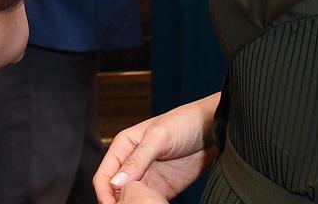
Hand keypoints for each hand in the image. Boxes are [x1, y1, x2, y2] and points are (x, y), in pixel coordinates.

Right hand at [93, 94, 218, 203]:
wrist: (212, 129)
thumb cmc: (184, 123)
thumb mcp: (158, 137)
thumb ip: (137, 159)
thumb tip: (116, 182)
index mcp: (124, 146)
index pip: (104, 175)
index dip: (104, 193)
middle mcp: (132, 163)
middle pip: (114, 191)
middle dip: (117, 203)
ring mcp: (147, 177)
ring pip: (131, 199)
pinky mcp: (163, 189)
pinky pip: (149, 203)